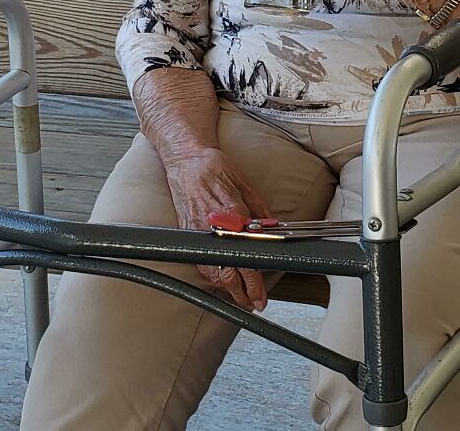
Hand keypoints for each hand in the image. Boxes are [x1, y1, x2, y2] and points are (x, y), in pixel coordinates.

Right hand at [163, 147, 270, 310]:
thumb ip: (259, 208)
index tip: (261, 294)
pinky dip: (212, 274)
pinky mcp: (187, 230)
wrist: (185, 157)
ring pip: (211, 271)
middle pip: (228, 272)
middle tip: (255, 303)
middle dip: (242, 293)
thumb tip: (273, 227)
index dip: (254, 281)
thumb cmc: (214, 166)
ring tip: (241, 296)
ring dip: (227, 288)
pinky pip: (200, 260)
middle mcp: (214, 226)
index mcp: (231, 213)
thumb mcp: (244, 182)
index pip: (245, 257)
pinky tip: (221, 279)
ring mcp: (198, 230)